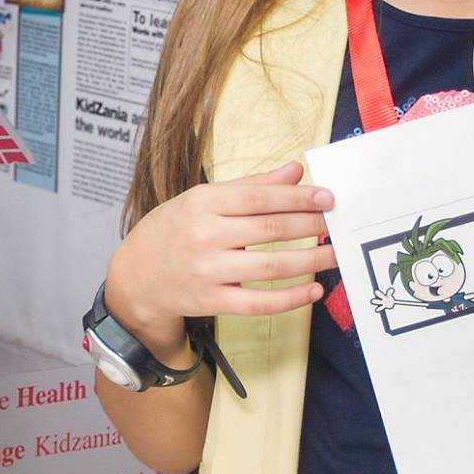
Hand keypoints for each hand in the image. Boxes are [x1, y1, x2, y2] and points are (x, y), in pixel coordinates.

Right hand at [105, 160, 334, 357]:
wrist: (136, 277)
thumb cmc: (174, 231)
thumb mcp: (202, 199)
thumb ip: (251, 186)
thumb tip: (295, 170)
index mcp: (201, 202)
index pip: (258, 197)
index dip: (297, 197)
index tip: (327, 197)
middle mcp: (203, 235)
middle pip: (268, 230)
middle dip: (310, 226)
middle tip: (337, 224)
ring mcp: (207, 271)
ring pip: (269, 266)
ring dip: (309, 261)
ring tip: (334, 255)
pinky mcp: (212, 301)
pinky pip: (259, 303)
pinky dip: (290, 299)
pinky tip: (313, 290)